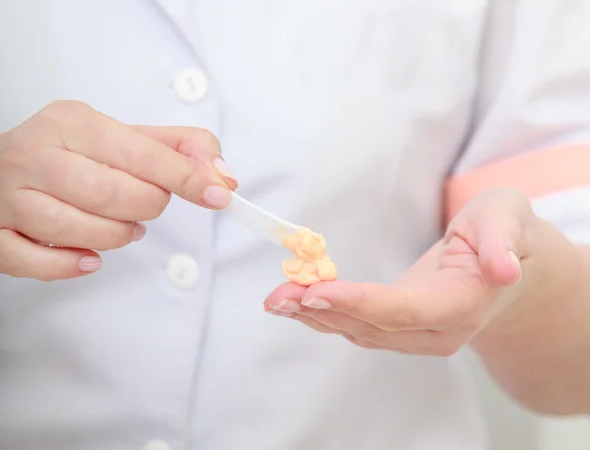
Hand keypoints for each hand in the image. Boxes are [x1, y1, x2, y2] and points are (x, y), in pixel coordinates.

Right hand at [0, 101, 235, 280]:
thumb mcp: (124, 138)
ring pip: (77, 230)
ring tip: (123, 226)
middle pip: (110, 194)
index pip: (141, 153)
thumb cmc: (71, 156)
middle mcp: (36, 154)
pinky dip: (70, 266)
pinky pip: (37, 262)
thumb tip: (222, 176)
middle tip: (149, 206)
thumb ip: (179, 149)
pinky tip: (89, 257)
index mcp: (72, 123)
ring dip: (115, 237)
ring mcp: (10, 196)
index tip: (217, 194)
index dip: (186, 177)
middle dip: (146, 208)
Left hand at [264, 189, 535, 355]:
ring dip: (315, 316)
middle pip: (374, 326)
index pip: (405, 310)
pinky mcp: (401, 328)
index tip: (315, 292)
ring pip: (360, 331)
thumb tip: (505, 270)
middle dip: (322, 310)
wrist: (505, 264)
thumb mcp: (508, 219)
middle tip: (278, 296)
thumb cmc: (502, 232)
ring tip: (276, 300)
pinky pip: (358, 326)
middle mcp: (439, 330)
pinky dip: (325, 315)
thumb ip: (504, 242)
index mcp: (464, 303)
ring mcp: (418, 335)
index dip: (359, 303)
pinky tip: (296, 303)